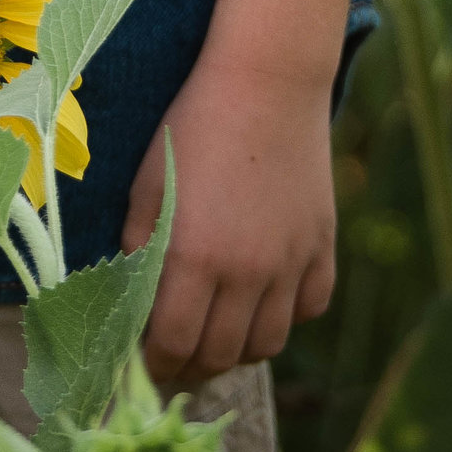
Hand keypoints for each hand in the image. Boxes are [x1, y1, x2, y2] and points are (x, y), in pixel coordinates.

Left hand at [119, 49, 337, 388]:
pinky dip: (286, 317)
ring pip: (267, 344)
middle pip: (220, 356)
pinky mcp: (322, 248)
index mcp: (192, 257)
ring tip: (219, 336)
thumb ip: (136, 252)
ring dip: (238, 351)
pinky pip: (310, 309)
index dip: (154, 366)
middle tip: (177, 359)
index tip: (143, 364)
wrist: (266, 83)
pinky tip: (265, 302)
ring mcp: (290, 263)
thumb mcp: (146, 187)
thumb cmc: (193, 129)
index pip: (173, 346)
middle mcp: (245, 272)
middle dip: (192, 367)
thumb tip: (130, 307)